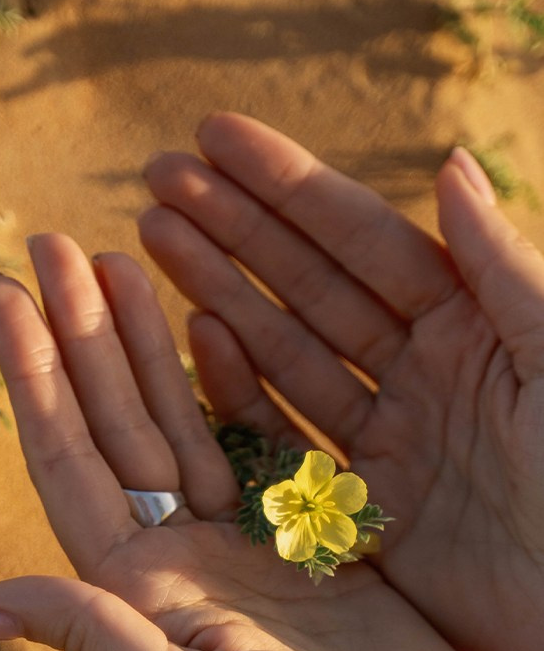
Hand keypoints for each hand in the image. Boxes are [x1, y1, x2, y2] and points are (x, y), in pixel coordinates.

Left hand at [0, 235, 525, 650]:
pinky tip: (200, 315)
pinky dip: (227, 376)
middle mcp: (169, 556)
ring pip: (174, 416)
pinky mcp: (301, 530)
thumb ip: (87, 636)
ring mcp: (233, 538)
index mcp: (130, 588)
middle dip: (78, 332)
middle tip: (48, 244)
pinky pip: (255, 433)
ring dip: (139, 339)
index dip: (32, 375)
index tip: (1, 296)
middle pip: (110, 421)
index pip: (65, 459)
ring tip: (113, 255)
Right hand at [140, 113, 543, 650]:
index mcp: (475, 325)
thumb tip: (446, 165)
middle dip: (231, 226)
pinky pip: (282, 440)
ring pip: (283, 351)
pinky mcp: (360, 514)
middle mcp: (421, 373)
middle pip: (307, 284)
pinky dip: (235, 391)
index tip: (212, 137)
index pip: (363, 237)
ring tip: (148, 239)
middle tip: (155, 178)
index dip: (286, 185)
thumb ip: (502, 269)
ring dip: (216, 292)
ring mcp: (384, 442)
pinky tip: (192, 338)